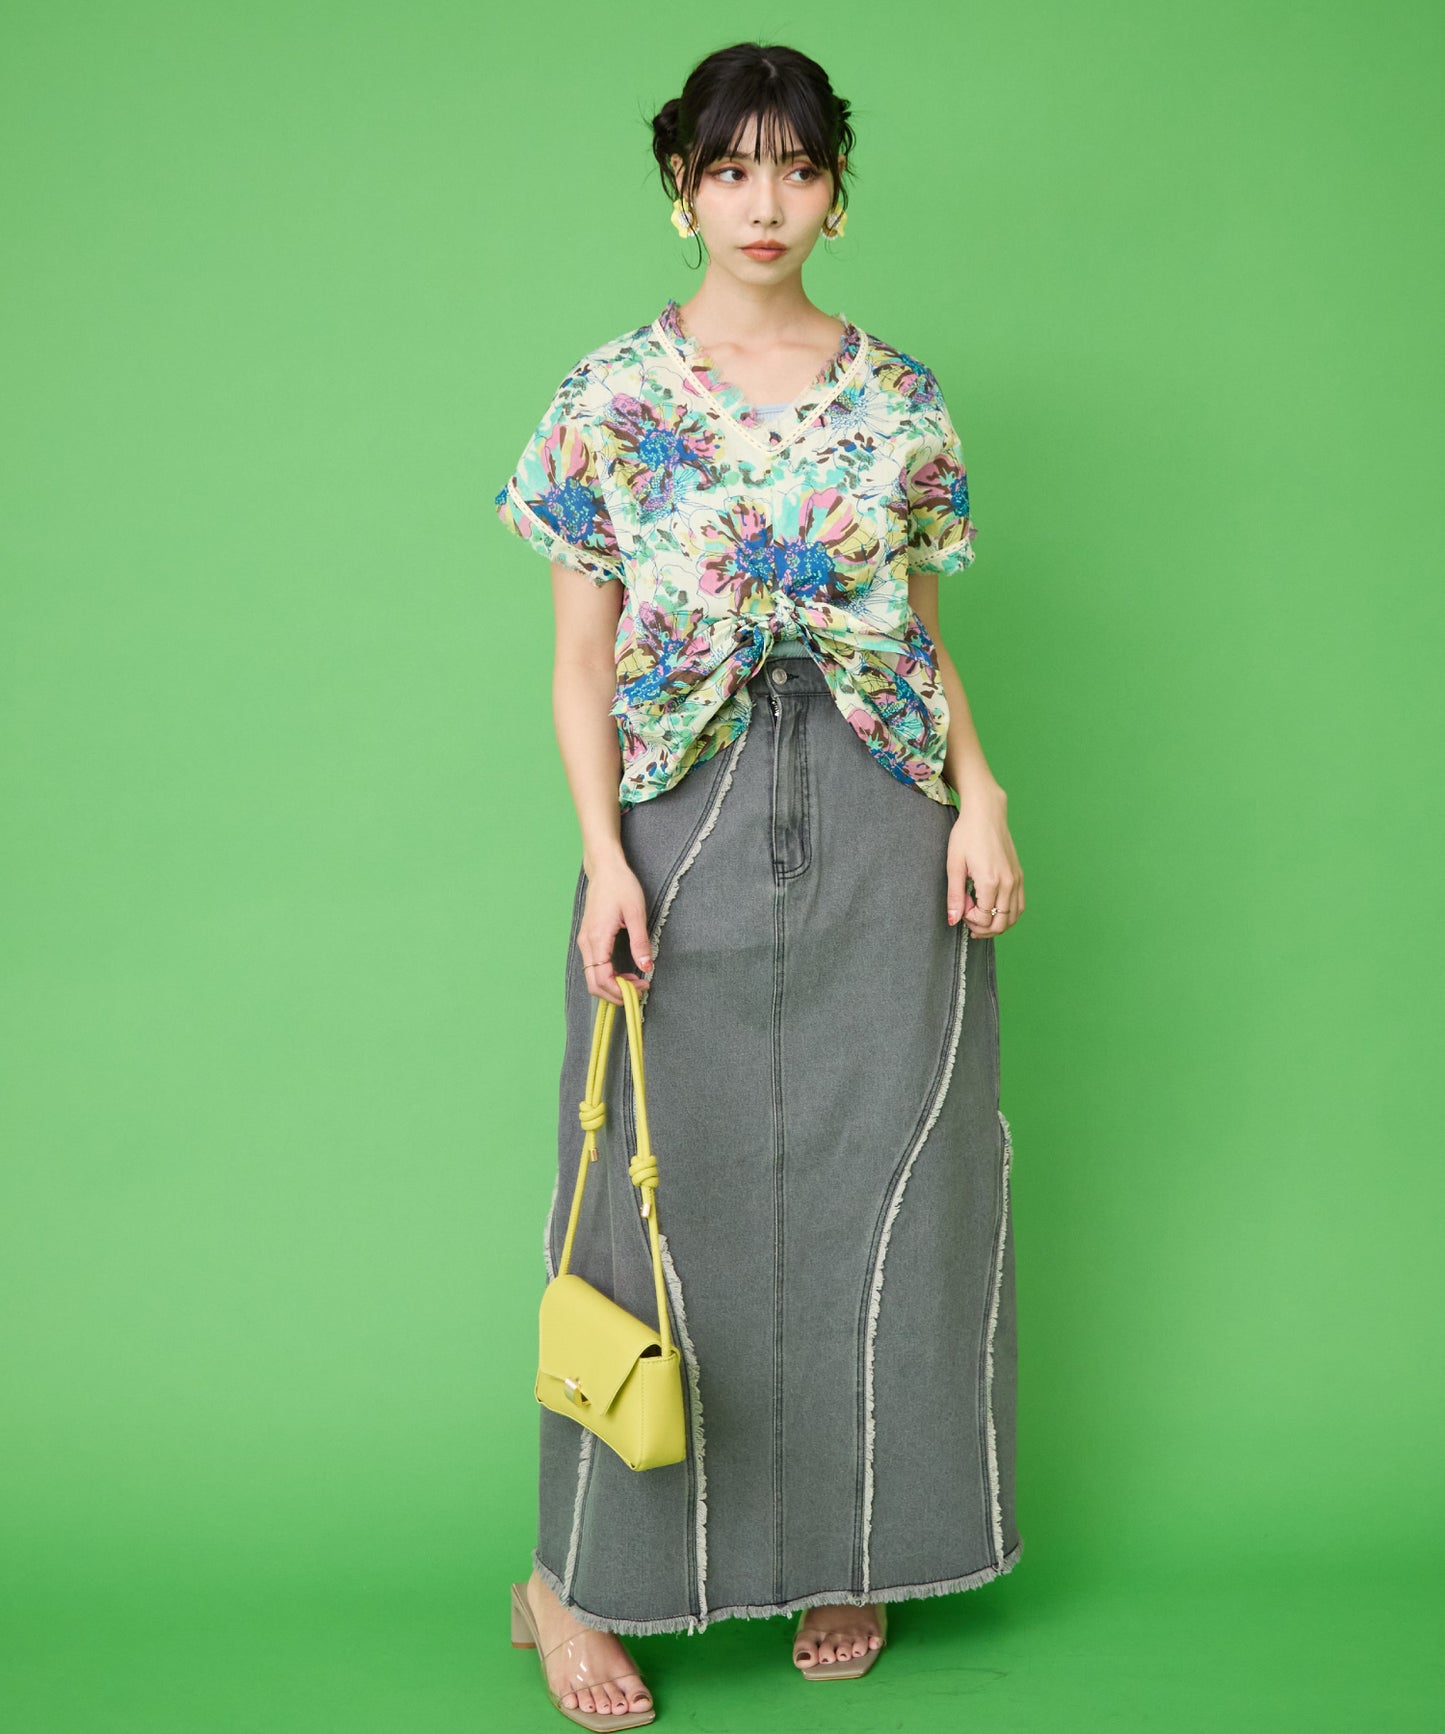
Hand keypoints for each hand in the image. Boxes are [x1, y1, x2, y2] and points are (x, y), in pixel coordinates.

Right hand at [578, 862, 654, 1003]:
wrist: (605, 868)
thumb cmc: (621, 886)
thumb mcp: (636, 913)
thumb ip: (640, 942)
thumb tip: (646, 967)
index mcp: (597, 938)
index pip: (602, 979)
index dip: (621, 990)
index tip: (641, 987)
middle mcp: (586, 942)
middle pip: (593, 984)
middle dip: (615, 994)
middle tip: (639, 990)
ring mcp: (585, 940)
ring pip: (591, 977)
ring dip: (612, 986)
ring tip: (634, 981)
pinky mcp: (588, 938)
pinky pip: (593, 966)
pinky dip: (607, 976)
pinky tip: (624, 972)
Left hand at [946, 782, 1023, 937]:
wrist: (986, 813)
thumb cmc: (966, 835)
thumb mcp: (954, 864)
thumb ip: (955, 895)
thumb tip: (952, 920)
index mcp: (990, 881)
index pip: (983, 918)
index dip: (968, 919)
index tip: (959, 906)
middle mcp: (1008, 883)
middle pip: (1001, 923)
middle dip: (983, 928)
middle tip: (967, 920)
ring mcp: (1017, 880)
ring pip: (1013, 917)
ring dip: (997, 924)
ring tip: (980, 918)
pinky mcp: (1019, 875)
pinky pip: (1019, 905)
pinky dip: (1008, 914)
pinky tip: (994, 910)